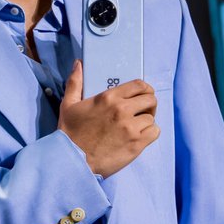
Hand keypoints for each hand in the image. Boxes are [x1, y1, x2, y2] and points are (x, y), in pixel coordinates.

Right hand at [58, 62, 159, 178]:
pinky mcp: (136, 144)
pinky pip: (154, 132)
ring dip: (146, 121)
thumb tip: (78, 64)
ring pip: (152, 118)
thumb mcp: (68, 104)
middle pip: (151, 100)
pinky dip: (149, 133)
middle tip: (140, 111)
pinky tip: (139, 136)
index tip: (141, 95)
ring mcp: (131, 128)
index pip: (139, 85)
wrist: (72, 159)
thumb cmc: (70, 132)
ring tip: (136, 126)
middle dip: (148, 104)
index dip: (144, 89)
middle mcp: (122, 110)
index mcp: (109, 98)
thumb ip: (75, 82)